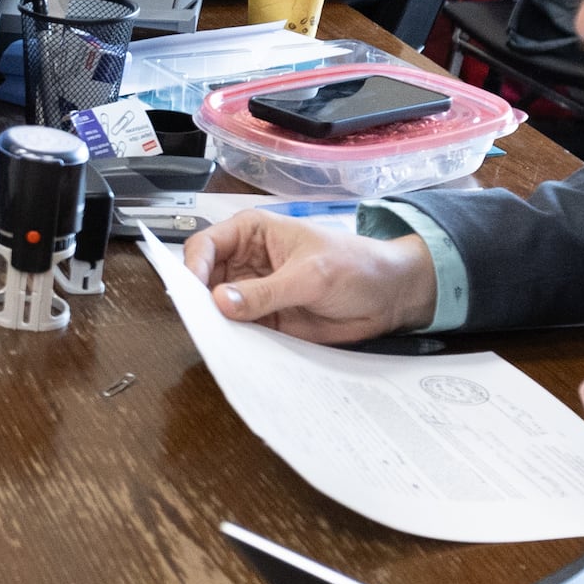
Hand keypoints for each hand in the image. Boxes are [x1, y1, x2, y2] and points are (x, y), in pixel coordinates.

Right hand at [185, 210, 438, 342]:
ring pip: (218, 308)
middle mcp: (246, 261)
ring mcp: (254, 292)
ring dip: (216, 324)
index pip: (206, 246)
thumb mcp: (311, 276)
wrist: (389, 296)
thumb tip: (222, 302)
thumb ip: (266, 291)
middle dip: (200, 301)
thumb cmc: (356, 266)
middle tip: (202, 325)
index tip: (194, 296)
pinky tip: (234, 350)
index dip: (194, 268)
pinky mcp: (266, 320)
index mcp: (252, 233)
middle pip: (205, 280)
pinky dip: (234, 341)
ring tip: (218, 341)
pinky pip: (240, 331)